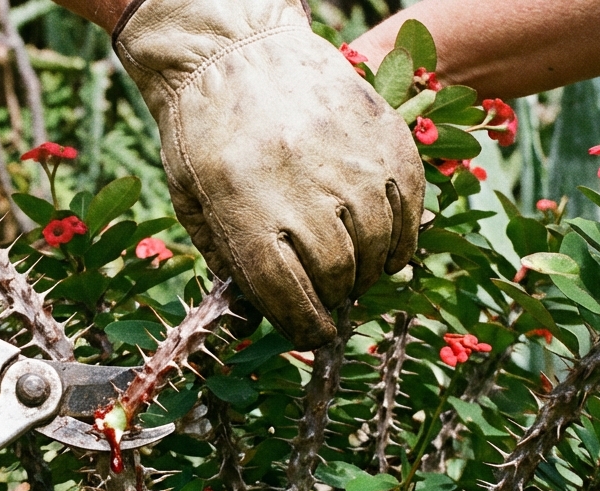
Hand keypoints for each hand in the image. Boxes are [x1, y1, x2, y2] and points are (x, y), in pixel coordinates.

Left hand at [114, 0, 423, 349]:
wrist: (232, 47)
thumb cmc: (202, 128)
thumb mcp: (191, 197)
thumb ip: (225, 256)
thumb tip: (262, 312)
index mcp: (243, 206)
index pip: (286, 292)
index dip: (303, 325)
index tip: (312, 335)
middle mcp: (299, 184)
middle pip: (337, 272)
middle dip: (335, 299)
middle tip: (331, 302)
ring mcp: (346, 156)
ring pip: (377, 242)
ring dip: (370, 271)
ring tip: (356, 272)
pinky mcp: (381, 134)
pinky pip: (408, 203)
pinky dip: (402, 236)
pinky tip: (387, 246)